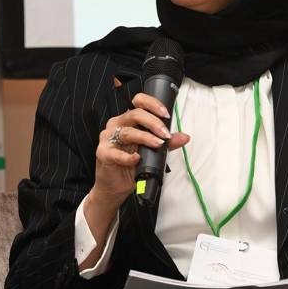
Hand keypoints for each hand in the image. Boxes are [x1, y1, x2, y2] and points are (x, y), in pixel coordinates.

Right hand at [91, 92, 190, 212]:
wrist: (114, 186)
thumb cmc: (130, 165)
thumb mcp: (151, 152)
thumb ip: (167, 143)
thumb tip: (184, 137)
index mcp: (127, 120)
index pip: (138, 102)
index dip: (152, 104)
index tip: (166, 114)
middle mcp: (117, 125)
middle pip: (134, 114)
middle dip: (154, 122)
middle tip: (165, 134)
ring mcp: (108, 139)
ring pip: (127, 132)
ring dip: (145, 137)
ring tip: (158, 144)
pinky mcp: (103, 154)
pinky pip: (116, 153)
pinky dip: (128, 157)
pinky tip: (137, 158)